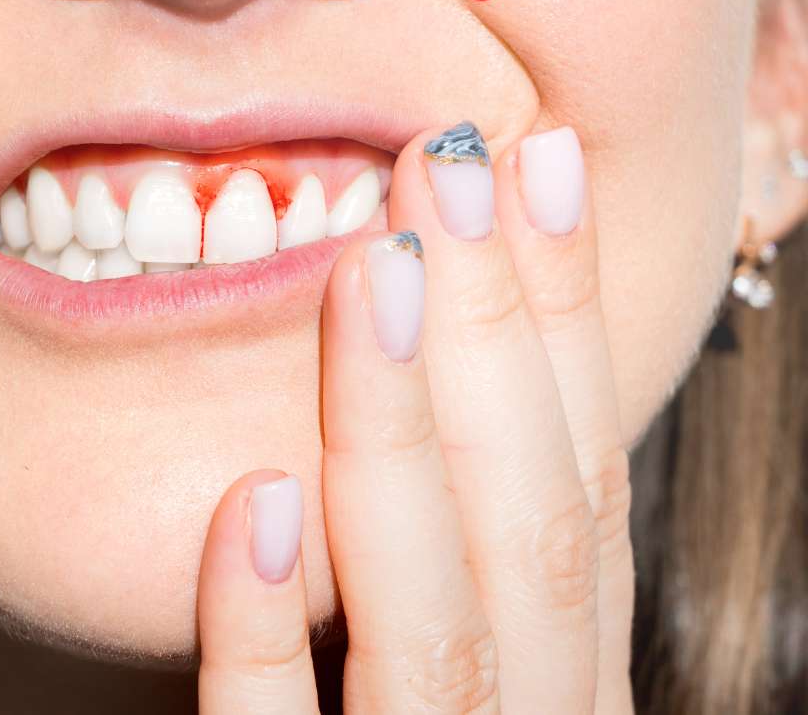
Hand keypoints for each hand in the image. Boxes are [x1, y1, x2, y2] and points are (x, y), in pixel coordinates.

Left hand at [196, 122, 634, 712]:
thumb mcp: (436, 661)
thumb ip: (445, 552)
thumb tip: (432, 348)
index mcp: (563, 683)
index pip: (581, 486)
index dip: (569, 320)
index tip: (535, 163)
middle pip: (533, 529)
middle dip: (498, 332)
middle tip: (449, 163)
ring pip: (435, 625)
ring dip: (399, 433)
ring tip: (368, 270)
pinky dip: (265, 633)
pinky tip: (244, 503)